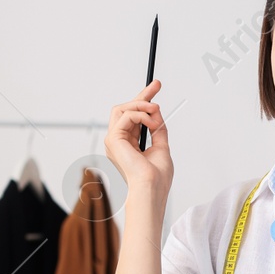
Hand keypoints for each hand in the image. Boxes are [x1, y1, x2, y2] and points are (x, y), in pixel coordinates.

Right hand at [104, 79, 172, 208]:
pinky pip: (126, 116)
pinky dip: (141, 115)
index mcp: (128, 145)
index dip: (143, 101)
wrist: (151, 188)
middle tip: (157, 85)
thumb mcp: (161, 147)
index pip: (133, 118)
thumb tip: (157, 113)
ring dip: (141, 105)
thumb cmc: (156, 177)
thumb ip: (158, 130)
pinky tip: (152, 122)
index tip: (155, 89)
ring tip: (155, 110)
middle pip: (125, 109)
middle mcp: (118, 141)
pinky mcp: (113, 139)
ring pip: (122, 109)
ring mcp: (114, 140)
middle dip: (142, 96)